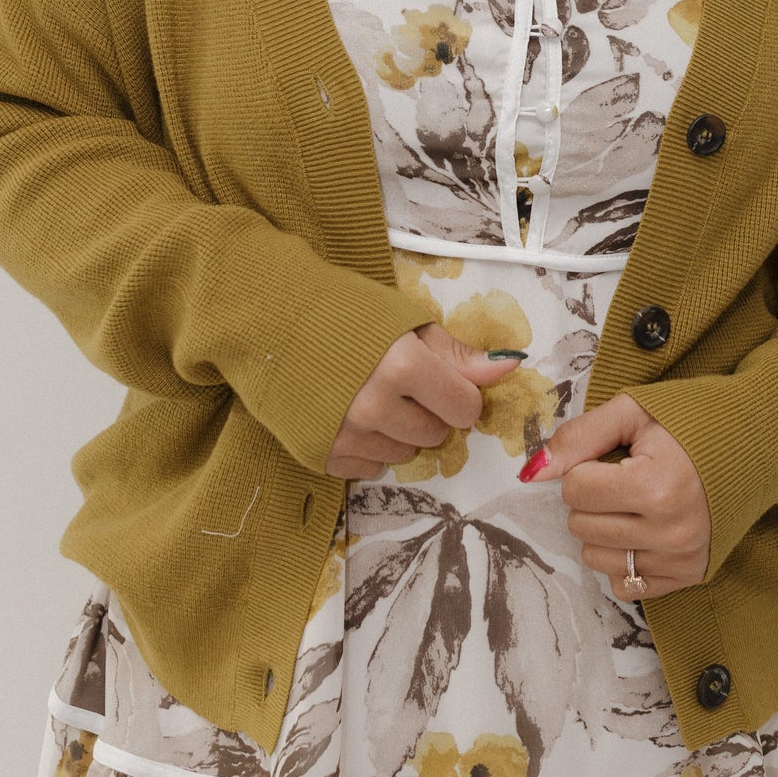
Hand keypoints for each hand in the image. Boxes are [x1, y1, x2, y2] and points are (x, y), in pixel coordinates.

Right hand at [324, 323, 524, 479]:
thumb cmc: (340, 310)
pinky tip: (349, 414)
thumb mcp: (403, 320)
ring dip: (398, 430)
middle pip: (436, 434)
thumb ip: (456, 353)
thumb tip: (509, 367)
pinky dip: (368, 446)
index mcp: (402, 366)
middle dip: (428, 410)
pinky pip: (370, 466)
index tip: (439, 378)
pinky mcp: (321, 455)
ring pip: (405, 453)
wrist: (268, 320)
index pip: (464, 407)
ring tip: (371, 395)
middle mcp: (375, 408)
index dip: (457, 391)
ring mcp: (346, 436)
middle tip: (401, 383)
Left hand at [521, 392, 711, 598]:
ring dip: (603, 530)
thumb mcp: (634, 412)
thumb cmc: (691, 422)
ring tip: (633, 503)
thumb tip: (533, 471)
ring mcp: (681, 559)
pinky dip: (623, 559)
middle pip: (581, 526)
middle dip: (590, 499)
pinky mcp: (688, 577)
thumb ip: (579, 437)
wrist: (753, 444)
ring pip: (596, 559)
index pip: (575, 489)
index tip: (609, 458)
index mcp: (658, 486)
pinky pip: (625, 585)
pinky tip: (643, 530)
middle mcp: (671, 531)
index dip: (583, 467)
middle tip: (621, 478)